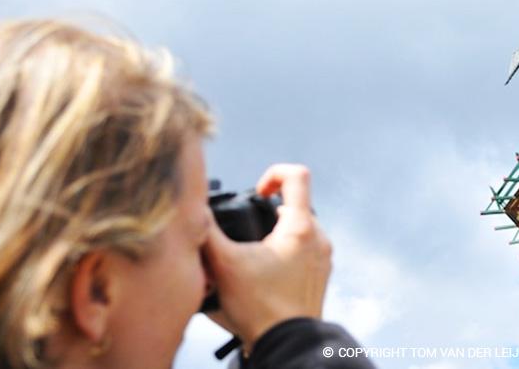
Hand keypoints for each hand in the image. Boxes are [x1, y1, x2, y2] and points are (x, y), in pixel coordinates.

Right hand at [203, 164, 331, 354]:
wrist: (286, 344)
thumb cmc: (260, 308)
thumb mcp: (224, 265)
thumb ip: (207, 232)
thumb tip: (195, 211)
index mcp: (300, 227)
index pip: (296, 175)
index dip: (273, 174)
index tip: (257, 194)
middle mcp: (318, 238)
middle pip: (294, 206)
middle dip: (266, 214)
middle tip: (245, 233)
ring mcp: (322, 258)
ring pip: (297, 230)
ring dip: (274, 236)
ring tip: (251, 256)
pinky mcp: (319, 276)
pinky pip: (303, 252)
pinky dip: (283, 254)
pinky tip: (262, 273)